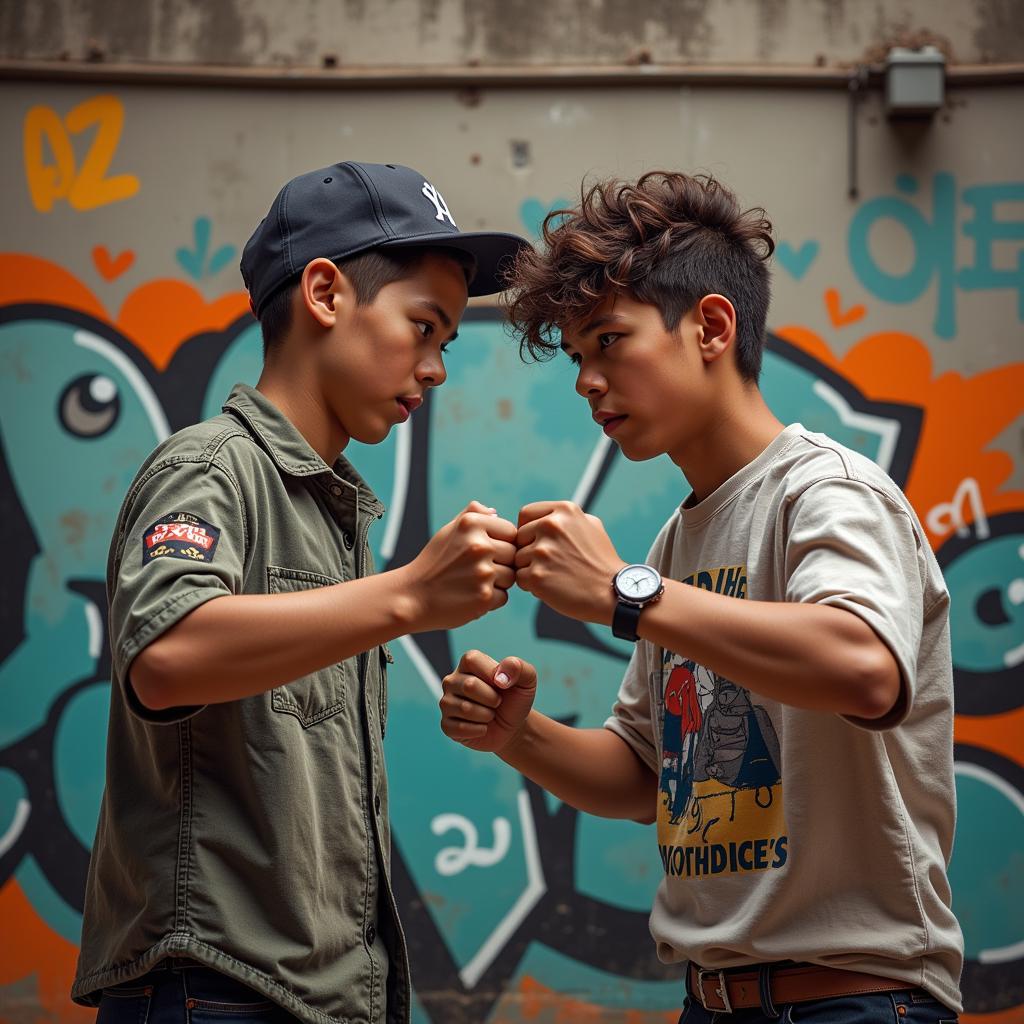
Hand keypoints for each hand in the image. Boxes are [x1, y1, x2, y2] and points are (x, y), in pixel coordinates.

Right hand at [402, 501, 517, 631]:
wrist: (411, 597)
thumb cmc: (433, 564)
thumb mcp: (448, 531)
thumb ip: (472, 515)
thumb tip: (496, 512)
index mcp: (471, 524)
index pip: (511, 532)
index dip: (500, 544)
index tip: (480, 553)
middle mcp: (479, 545)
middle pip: (514, 555)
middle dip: (500, 563)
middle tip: (474, 571)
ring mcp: (483, 572)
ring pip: (511, 576)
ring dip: (497, 583)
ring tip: (471, 583)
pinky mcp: (484, 597)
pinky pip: (504, 597)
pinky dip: (490, 600)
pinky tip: (469, 596)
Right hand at [440, 651, 536, 752]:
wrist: (513, 726)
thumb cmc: (516, 698)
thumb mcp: (527, 679)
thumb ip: (518, 667)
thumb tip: (499, 677)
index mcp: (468, 662)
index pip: (472, 660)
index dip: (492, 675)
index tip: (503, 684)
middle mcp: (452, 680)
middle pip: (469, 686)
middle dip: (492, 698)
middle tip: (497, 702)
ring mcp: (446, 703)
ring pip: (465, 709)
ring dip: (487, 715)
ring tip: (490, 714)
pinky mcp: (446, 725)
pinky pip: (460, 728)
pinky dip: (479, 730)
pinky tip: (483, 727)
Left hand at [514, 501, 623, 623]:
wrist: (613, 592)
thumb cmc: (601, 561)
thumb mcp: (591, 525)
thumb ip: (565, 517)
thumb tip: (542, 517)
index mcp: (564, 511)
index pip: (525, 514)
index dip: (527, 529)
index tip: (537, 542)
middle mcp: (551, 526)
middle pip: (519, 537)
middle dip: (528, 551)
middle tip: (549, 563)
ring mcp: (543, 551)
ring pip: (518, 559)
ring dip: (530, 569)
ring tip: (554, 575)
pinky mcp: (537, 575)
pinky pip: (520, 578)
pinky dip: (531, 585)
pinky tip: (551, 587)